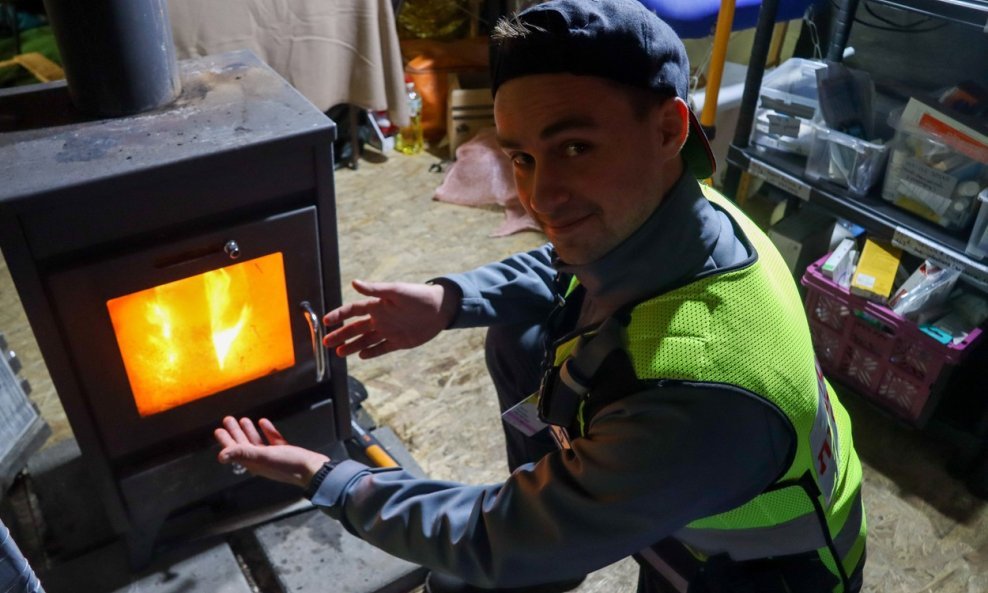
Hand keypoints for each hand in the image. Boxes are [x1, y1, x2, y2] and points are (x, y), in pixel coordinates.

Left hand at [214, 416, 328, 487]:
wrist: (312, 469)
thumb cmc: (289, 465)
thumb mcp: (264, 456)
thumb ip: (242, 454)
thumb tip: (221, 456)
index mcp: (254, 463)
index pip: (235, 450)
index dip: (226, 440)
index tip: (219, 430)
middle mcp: (261, 460)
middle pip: (244, 445)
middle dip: (235, 433)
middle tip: (228, 420)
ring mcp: (273, 456)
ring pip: (257, 442)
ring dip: (249, 431)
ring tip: (243, 420)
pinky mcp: (285, 452)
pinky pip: (272, 440)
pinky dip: (267, 431)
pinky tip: (264, 423)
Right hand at [322, 279, 458, 358]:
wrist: (441, 309)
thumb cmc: (418, 295)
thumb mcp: (396, 291)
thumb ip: (375, 289)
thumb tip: (354, 283)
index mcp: (378, 305)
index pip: (353, 310)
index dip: (339, 315)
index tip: (325, 321)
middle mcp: (380, 318)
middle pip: (355, 328)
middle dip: (340, 335)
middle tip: (326, 342)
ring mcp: (389, 331)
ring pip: (365, 340)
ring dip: (352, 346)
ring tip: (338, 353)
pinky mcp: (399, 341)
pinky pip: (381, 348)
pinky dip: (371, 352)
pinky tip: (361, 356)